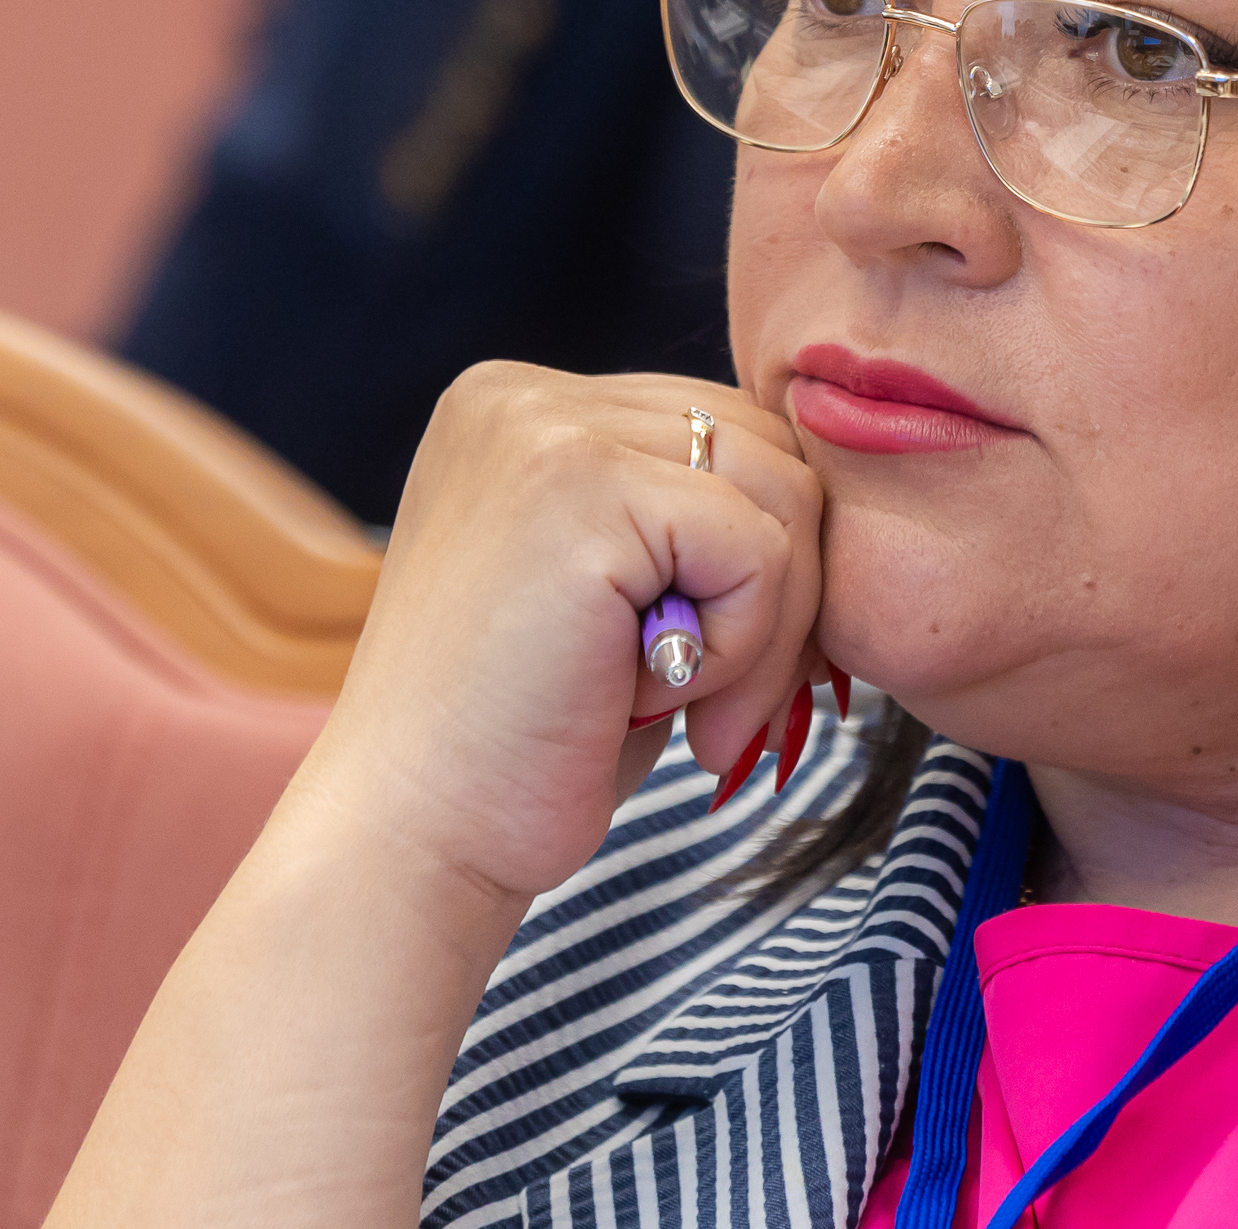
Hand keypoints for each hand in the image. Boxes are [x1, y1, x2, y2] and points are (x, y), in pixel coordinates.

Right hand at [290, 366, 826, 910]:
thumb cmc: (523, 744)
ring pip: (781, 498)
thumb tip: (825, 503)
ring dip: (766, 631)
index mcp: (518, 406)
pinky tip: (656, 703)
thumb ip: (683, 521)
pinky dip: (745, 649)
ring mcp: (545, 431)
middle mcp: (521, 395)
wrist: (412, 841)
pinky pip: (762, 552)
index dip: (757, 560)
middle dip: (781, 592)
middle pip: (766, 448)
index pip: (722, 431)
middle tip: (720, 710)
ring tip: (684, 711)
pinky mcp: (581, 489)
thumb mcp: (611, 597)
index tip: (715, 671)